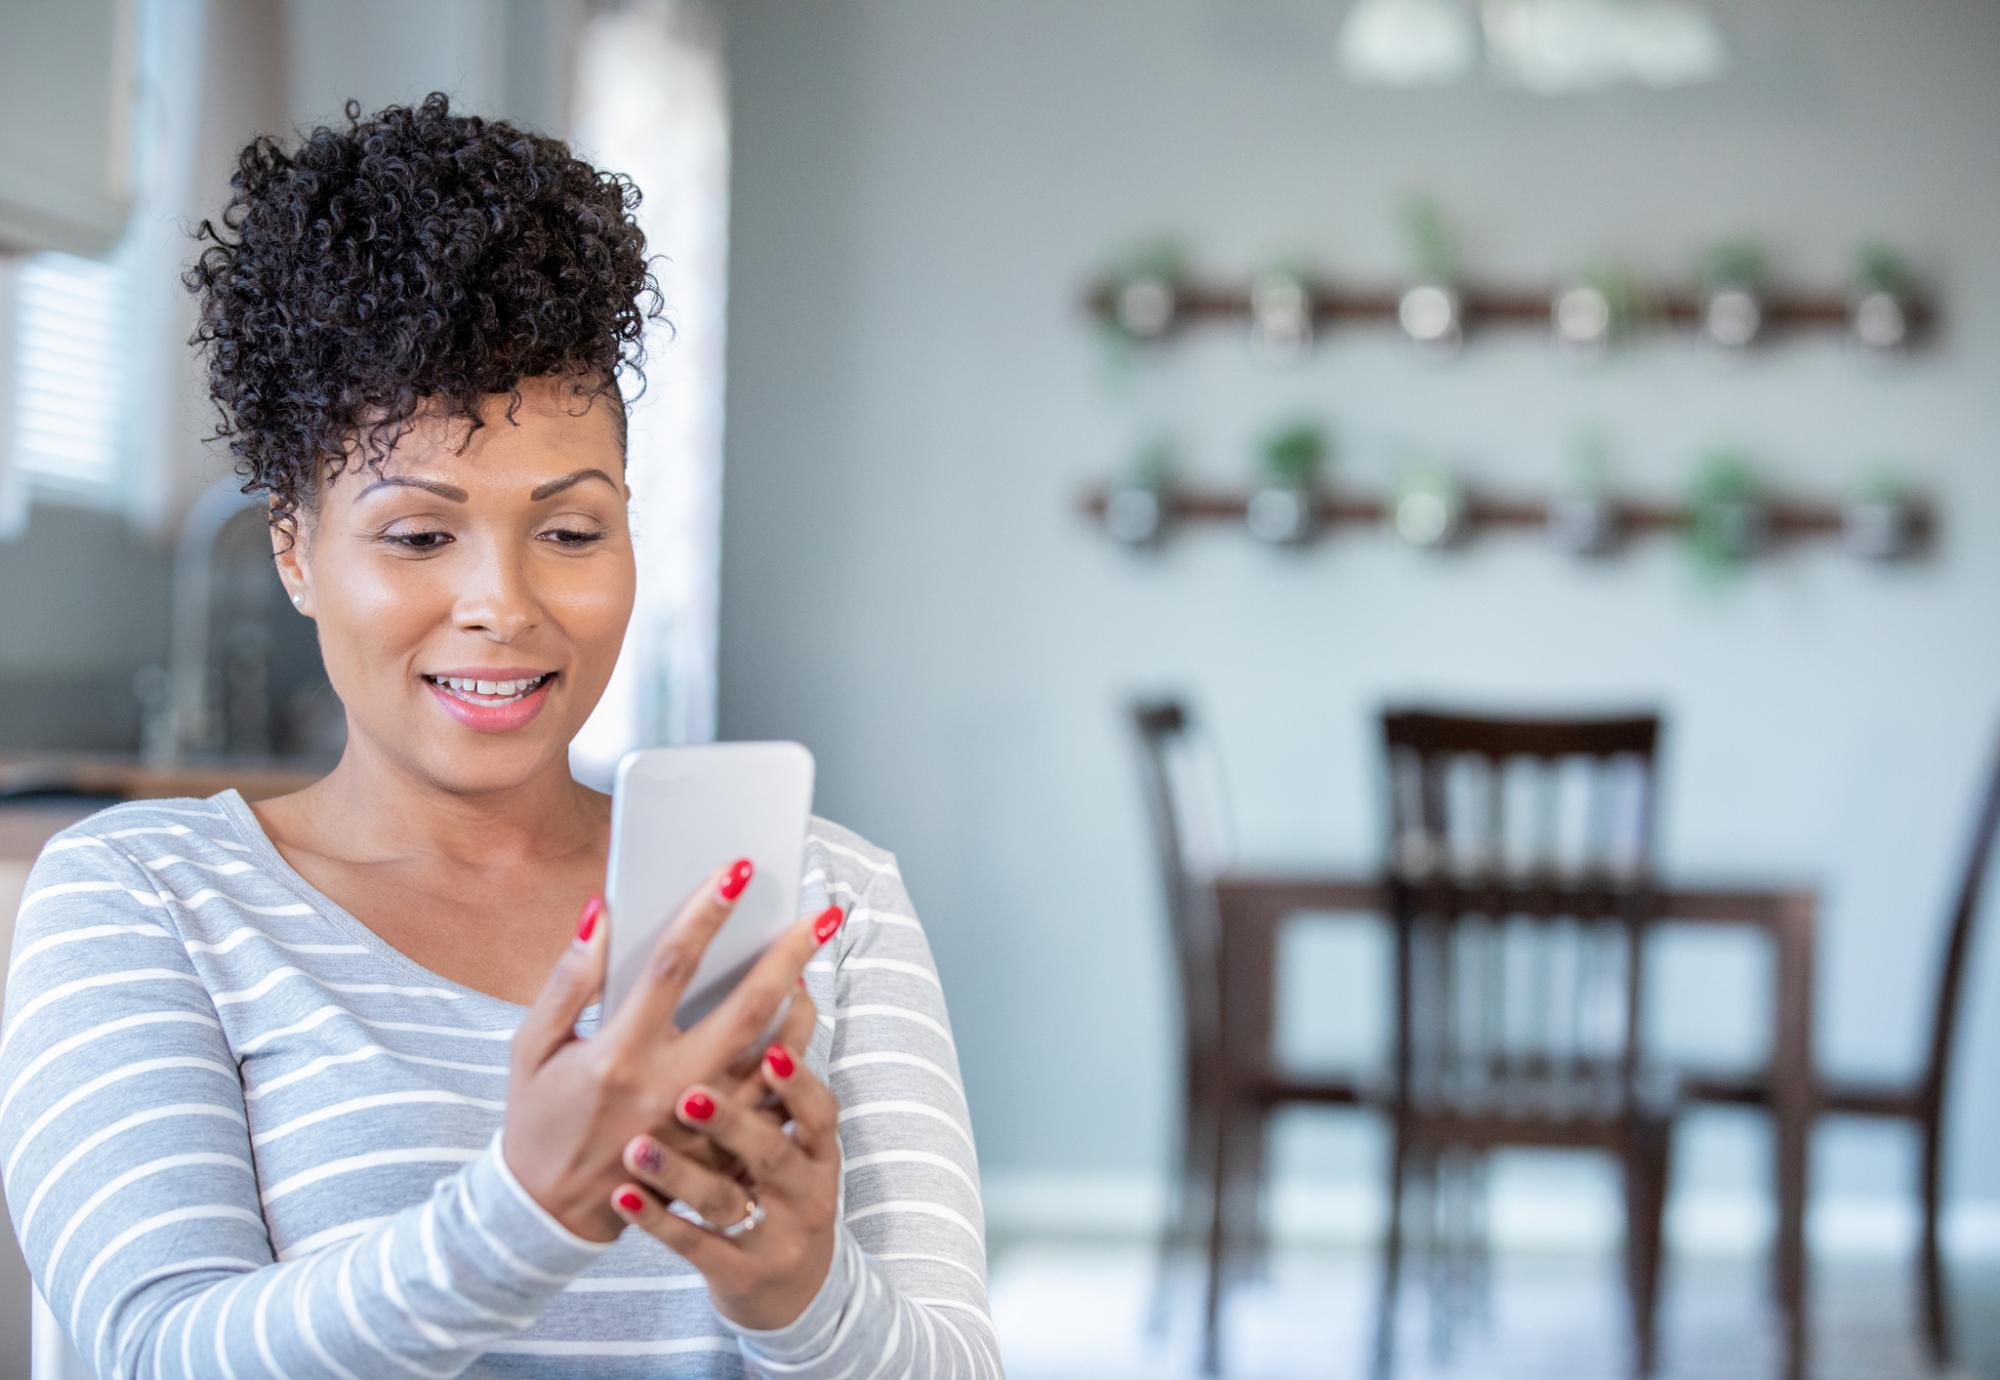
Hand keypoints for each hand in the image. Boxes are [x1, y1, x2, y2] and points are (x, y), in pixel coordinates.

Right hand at [501, 858, 845, 1240]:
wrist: (547, 1214)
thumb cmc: (538, 1118)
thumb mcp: (532, 1046)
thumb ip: (568, 980)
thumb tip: (598, 913)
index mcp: (618, 1053)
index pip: (672, 967)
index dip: (707, 913)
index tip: (738, 871)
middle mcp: (668, 1089)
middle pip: (748, 1009)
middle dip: (789, 955)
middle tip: (822, 915)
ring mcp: (703, 1128)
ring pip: (776, 1060)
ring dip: (803, 1009)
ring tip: (812, 967)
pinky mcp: (720, 1155)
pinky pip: (773, 1106)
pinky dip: (795, 1064)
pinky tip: (800, 1029)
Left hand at [608, 1031, 843, 1329]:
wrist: (791, 1291)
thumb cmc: (778, 1186)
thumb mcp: (796, 1141)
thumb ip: (775, 1081)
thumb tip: (781, 984)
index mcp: (816, 1147)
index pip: (817, 1109)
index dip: (799, 1082)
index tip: (772, 1051)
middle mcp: (804, 1190)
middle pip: (773, 1151)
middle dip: (734, 1121)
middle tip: (687, 1095)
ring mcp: (773, 1235)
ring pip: (727, 1201)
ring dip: (681, 1173)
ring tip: (637, 1147)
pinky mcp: (739, 1272)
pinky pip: (696, 1247)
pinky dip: (659, 1222)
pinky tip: (622, 1199)